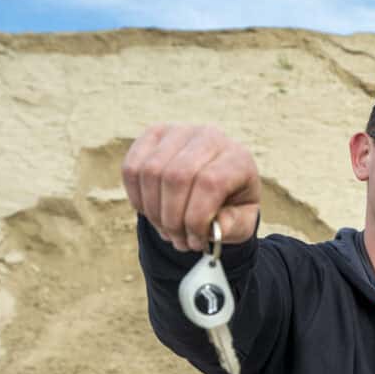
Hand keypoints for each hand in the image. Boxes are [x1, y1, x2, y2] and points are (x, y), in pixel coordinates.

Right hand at [122, 124, 260, 250]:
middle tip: (178, 241)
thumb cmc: (231, 204)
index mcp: (237, 158)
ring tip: (167, 231)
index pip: (210, 183)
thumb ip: (232, 227)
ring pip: (151, 172)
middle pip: (177, 177)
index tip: (196, 242)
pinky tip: (152, 213)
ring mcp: (178, 132)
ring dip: (154, 212)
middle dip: (172, 219)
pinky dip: (137, 198)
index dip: (196, 219)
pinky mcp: (153, 135)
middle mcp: (209, 137)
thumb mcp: (242, 221)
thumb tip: (212, 230)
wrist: (218, 182)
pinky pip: (132, 167)